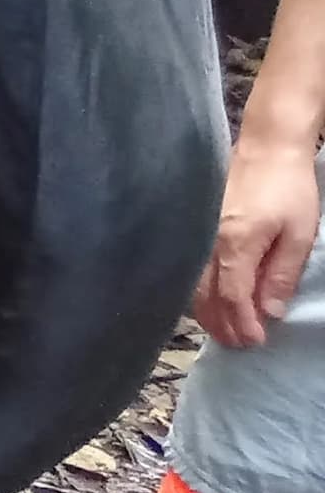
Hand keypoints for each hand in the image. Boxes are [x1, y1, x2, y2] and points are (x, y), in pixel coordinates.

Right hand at [199, 134, 321, 348]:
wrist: (267, 148)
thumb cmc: (289, 189)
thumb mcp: (299, 234)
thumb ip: (282, 274)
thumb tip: (270, 311)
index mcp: (236, 245)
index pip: (234, 297)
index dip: (243, 323)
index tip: (255, 342)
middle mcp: (209, 243)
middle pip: (207, 296)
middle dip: (222, 324)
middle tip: (238, 344)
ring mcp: (200, 234)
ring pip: (194, 285)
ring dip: (207, 312)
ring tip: (223, 330)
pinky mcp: (199, 228)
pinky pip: (192, 270)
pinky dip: (198, 292)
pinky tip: (208, 301)